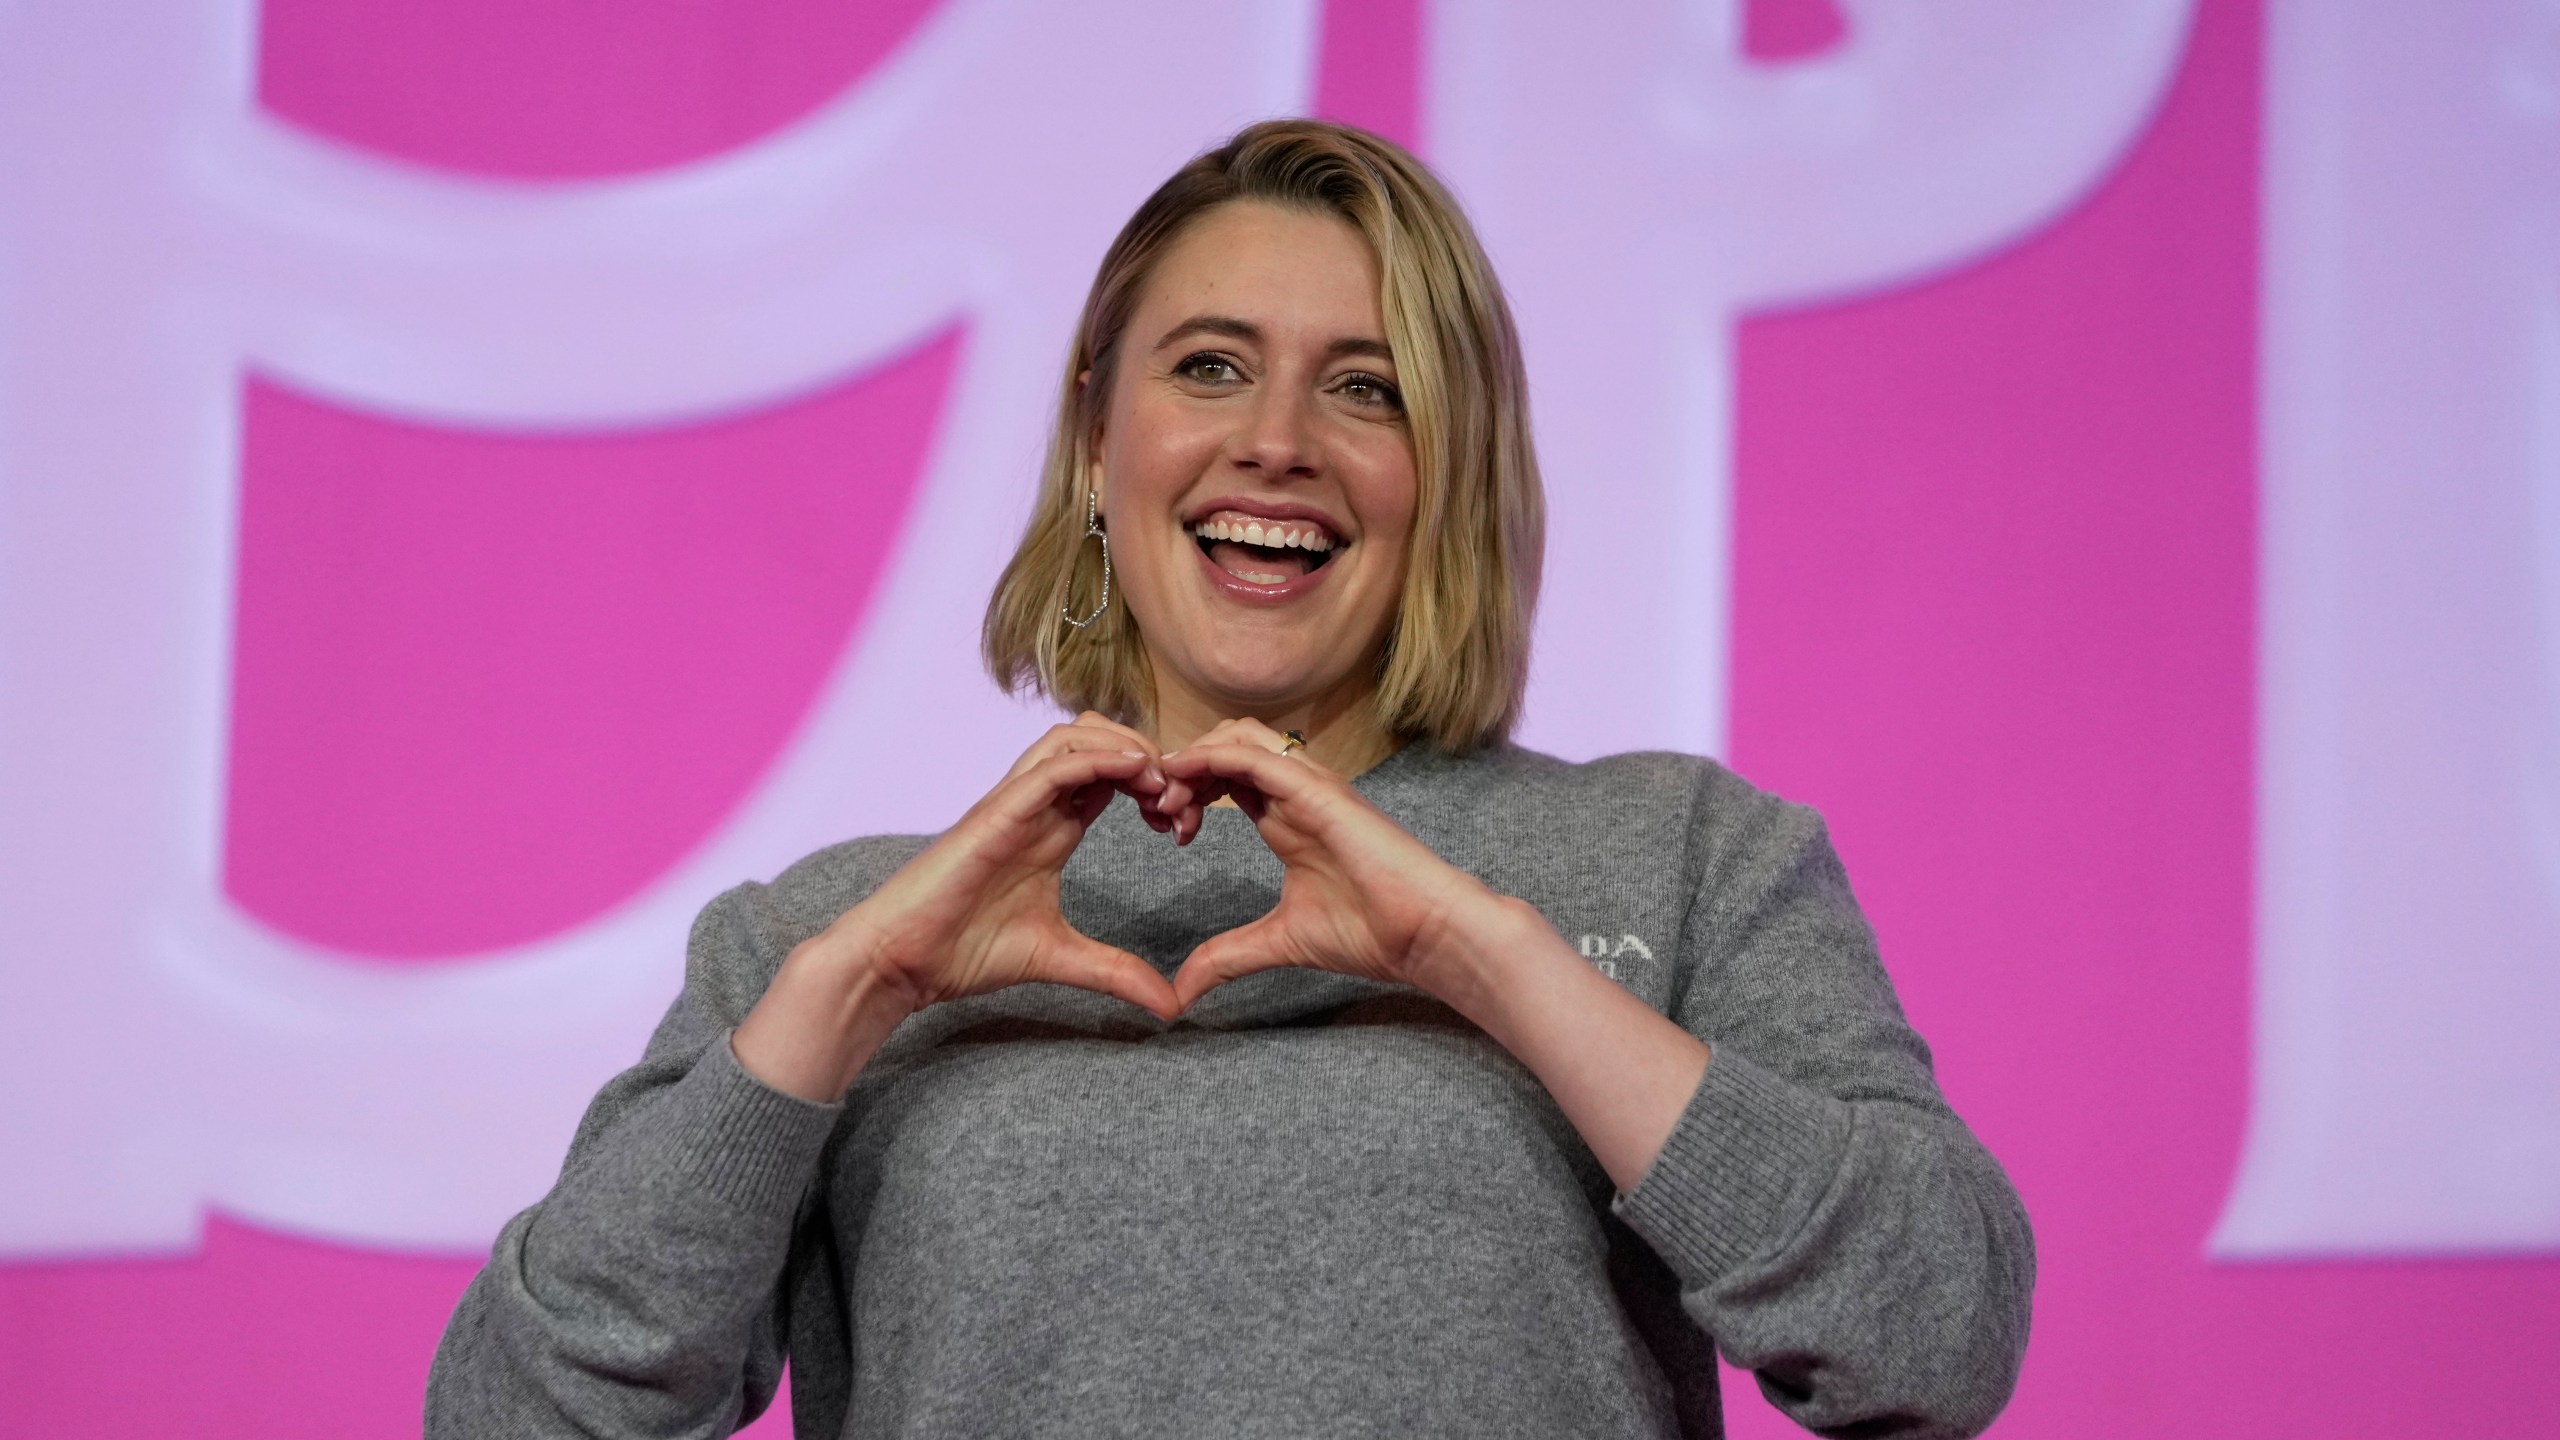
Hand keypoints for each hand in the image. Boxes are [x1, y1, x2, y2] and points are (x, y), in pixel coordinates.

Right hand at [734, 713, 1182, 1099]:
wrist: (901, 960)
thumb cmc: (964, 951)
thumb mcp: (1062, 959)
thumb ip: (1116, 973)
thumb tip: (1170, 1006)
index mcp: (1053, 829)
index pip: (1111, 776)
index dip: (1156, 784)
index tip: (1185, 821)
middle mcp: (1035, 806)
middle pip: (1098, 739)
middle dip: (1149, 754)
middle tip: (1182, 795)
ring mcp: (1014, 804)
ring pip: (1074, 737)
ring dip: (1126, 747)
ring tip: (1162, 781)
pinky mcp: (995, 812)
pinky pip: (1051, 766)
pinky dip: (1097, 758)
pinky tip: (1136, 771)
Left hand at [1158, 719, 1522, 1011]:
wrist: (1424, 933)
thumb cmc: (1371, 932)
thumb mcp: (1278, 942)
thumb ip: (1228, 957)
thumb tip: (1181, 991)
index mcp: (1287, 818)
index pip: (1226, 777)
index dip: (1186, 791)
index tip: (1164, 830)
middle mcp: (1297, 793)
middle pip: (1226, 747)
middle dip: (1183, 770)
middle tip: (1157, 812)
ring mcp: (1310, 786)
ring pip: (1239, 737)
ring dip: (1194, 758)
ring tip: (1167, 798)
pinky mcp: (1320, 790)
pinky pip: (1257, 754)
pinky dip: (1213, 757)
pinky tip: (1184, 778)